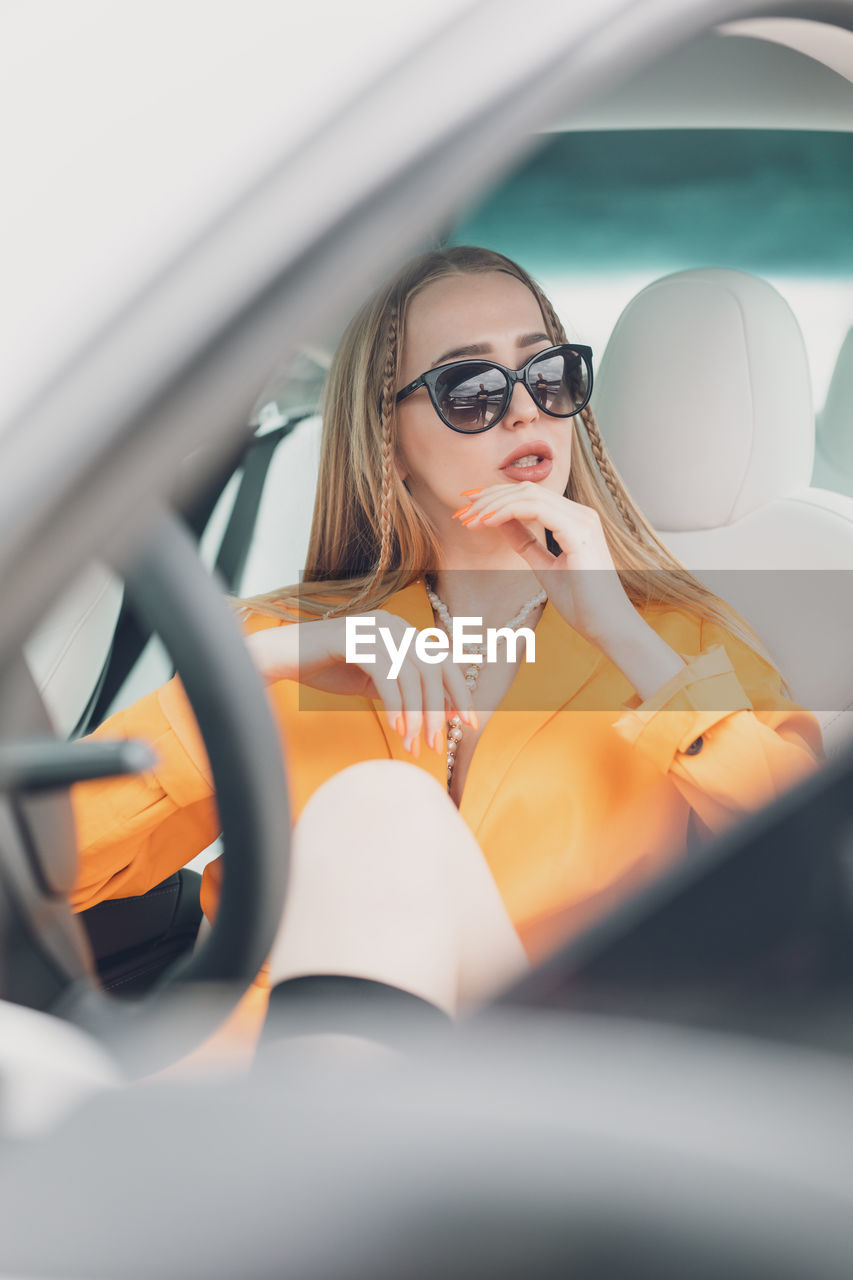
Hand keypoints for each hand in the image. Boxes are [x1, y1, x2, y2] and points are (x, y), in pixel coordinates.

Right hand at [246, 612, 476, 756]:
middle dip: (439, 710)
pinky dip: (396, 705)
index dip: (461, 693)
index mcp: (402, 630)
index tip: (470, 724)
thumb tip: (446, 715)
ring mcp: (373, 628)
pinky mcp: (354, 639)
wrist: (282, 658)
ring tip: (413, 745)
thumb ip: (407, 693)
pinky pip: (387, 675)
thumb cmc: (327, 669)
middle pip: (433, 669)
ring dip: (417, 714)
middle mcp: (392, 624)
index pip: (443, 661)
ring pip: (412, 674)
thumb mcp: (375, 683)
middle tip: (437, 745)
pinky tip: (397, 729)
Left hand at [455, 482, 639, 647]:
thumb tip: (501, 522)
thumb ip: (526, 542)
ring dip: (493, 505)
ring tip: (470, 520)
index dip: (496, 497)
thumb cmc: (582, 602)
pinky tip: (487, 522)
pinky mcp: (579, 532)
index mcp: (575, 519)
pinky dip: (507, 512)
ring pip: (528, 495)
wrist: (606, 626)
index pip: (529, 495)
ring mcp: (582, 520)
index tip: (468, 509)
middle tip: (461, 513)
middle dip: (489, 498)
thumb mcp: (544, 566)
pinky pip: (535, 510)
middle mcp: (581, 513)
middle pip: (525, 490)